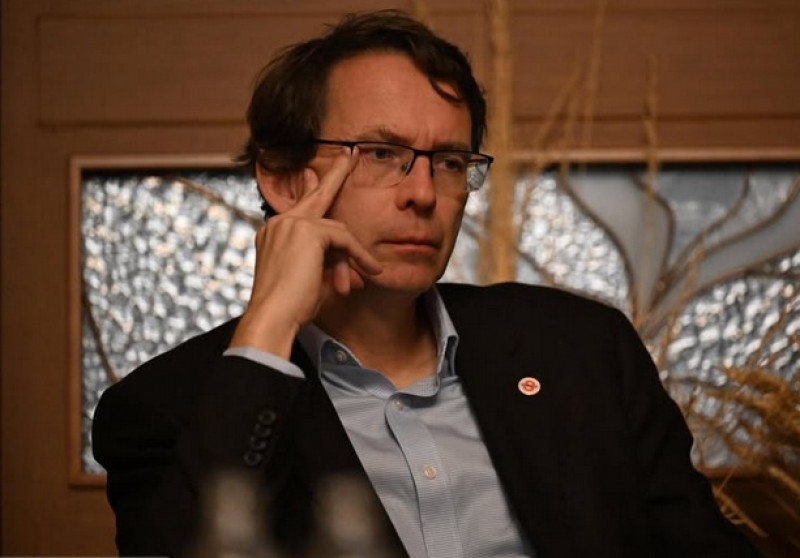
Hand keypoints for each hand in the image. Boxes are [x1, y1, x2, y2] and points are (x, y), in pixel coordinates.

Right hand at [229, 148, 381, 358]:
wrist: (273, 317)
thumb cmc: (290, 308)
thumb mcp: (311, 278)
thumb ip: (325, 261)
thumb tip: (347, 257)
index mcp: (274, 233)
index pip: (298, 205)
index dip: (310, 188)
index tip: (313, 173)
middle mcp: (280, 223)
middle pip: (317, 195)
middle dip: (336, 174)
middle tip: (349, 155)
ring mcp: (291, 224)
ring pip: (337, 231)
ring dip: (356, 255)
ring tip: (370, 273)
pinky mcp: (308, 231)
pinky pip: (344, 240)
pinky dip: (359, 256)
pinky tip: (369, 271)